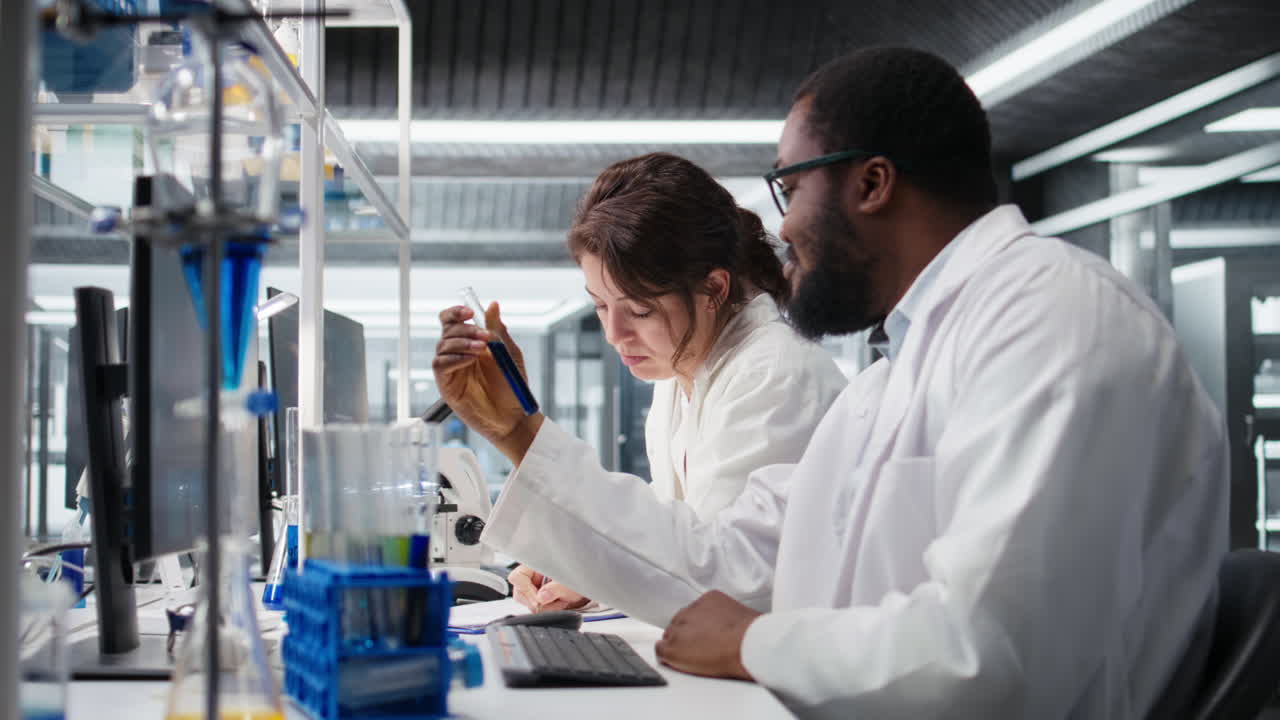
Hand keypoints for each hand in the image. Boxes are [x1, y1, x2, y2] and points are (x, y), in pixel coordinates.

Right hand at [433, 302, 542, 461]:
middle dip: (465, 329)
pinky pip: (440, 365)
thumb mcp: (509, 354)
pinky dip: (454, 359)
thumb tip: (493, 305)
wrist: (513, 417)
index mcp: (471, 343)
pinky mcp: (446, 385)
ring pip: (443, 345)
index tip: (470, 312)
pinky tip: (470, 360)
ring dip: (462, 343)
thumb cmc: (511, 388)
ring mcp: (451, 369)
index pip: (454, 321)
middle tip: (485, 337)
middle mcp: (458, 354)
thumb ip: (498, 331)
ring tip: (481, 349)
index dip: (457, 312)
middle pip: (447, 330)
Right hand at [508, 565, 590, 611]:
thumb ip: (556, 589)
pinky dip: (550, 609)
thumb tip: (541, 597)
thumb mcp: (571, 581)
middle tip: (554, 602)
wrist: (592, 582)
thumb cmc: (583, 574)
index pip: (517, 577)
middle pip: (520, 593)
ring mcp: (537, 588)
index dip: (525, 590)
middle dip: (537, 602)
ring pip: (529, 604)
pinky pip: (539, 609)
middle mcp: (534, 575)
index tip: (538, 599)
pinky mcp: (542, 598)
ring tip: (562, 601)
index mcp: (536, 564)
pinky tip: (561, 604)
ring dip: (546, 607)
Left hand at [655, 591, 760, 679]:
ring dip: (678, 646)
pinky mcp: (674, 647)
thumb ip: (729, 619)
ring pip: (670, 637)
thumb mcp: (742, 616)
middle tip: (698, 649)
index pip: (694, 612)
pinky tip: (676, 663)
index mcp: (709, 599)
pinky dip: (667, 657)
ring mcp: (680, 629)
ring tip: (691, 658)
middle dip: (687, 635)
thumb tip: (733, 631)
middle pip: (680, 623)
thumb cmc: (754, 634)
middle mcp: (691, 610)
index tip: (705, 636)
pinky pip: (661, 651)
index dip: (698, 627)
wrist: (747, 644)